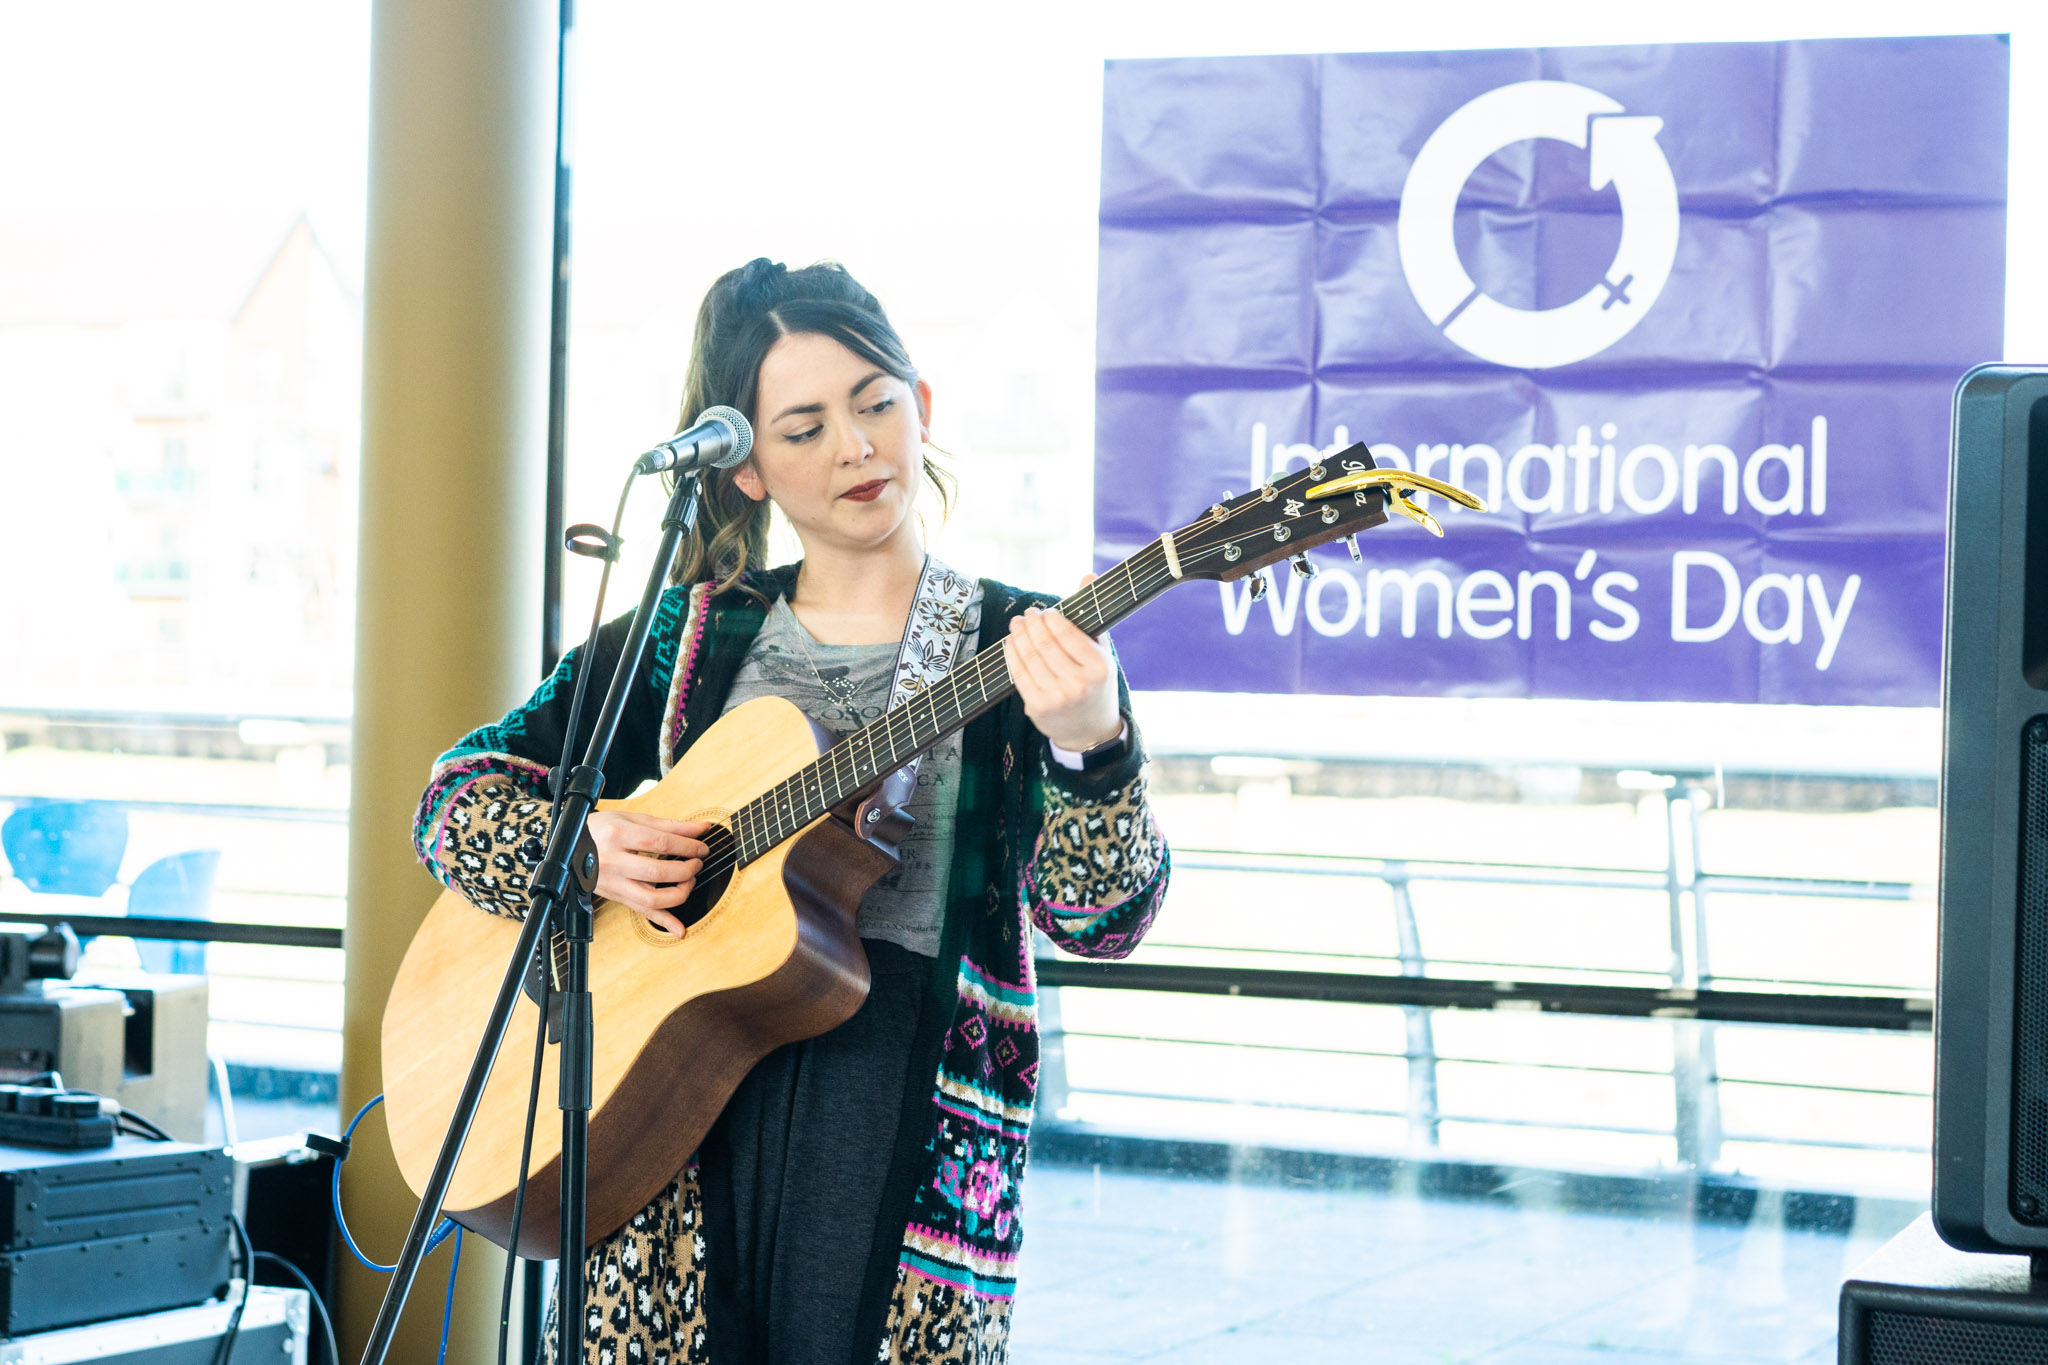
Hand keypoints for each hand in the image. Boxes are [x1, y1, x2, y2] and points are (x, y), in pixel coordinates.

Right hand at [585, 811, 711, 937]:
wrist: (569, 846)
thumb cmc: (602, 829)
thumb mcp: (632, 819)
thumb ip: (670, 825)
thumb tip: (702, 828)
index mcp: (618, 835)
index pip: (660, 843)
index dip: (687, 847)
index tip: (702, 848)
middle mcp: (613, 861)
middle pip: (657, 872)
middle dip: (685, 870)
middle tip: (696, 864)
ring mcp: (613, 882)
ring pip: (650, 898)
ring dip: (678, 894)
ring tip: (688, 882)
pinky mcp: (616, 897)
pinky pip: (641, 912)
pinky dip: (662, 922)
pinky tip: (679, 928)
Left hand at [1002, 575, 1121, 753]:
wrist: (1090, 731)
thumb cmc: (1096, 684)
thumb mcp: (1102, 654)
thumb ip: (1091, 617)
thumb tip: (1087, 576)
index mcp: (1099, 667)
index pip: (1067, 634)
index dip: (1051, 619)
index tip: (1046, 611)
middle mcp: (1078, 684)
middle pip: (1045, 644)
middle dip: (1032, 624)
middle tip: (1027, 613)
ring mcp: (1056, 698)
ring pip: (1029, 658)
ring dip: (1018, 636)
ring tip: (1017, 624)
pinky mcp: (1037, 708)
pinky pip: (1018, 674)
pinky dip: (1011, 655)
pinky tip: (1011, 643)